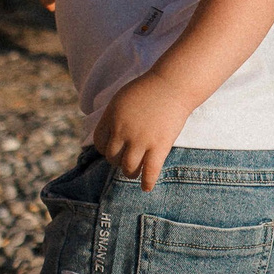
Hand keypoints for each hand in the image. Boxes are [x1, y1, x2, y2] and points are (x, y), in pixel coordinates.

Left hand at [92, 73, 194, 190]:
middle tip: (125, 160)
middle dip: (117, 160)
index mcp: (111, 117)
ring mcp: (141, 140)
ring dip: (130, 172)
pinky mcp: (159, 146)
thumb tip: (108, 136)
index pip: (99, 143)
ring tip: (134, 173)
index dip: (105, 149)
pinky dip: (147, 182)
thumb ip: (113, 117)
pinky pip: (150, 171)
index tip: (113, 150)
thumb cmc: (149, 89)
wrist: (173, 85)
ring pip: (128, 168)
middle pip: (112, 157)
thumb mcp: (121, 98)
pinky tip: (146, 188)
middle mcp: (123, 131)